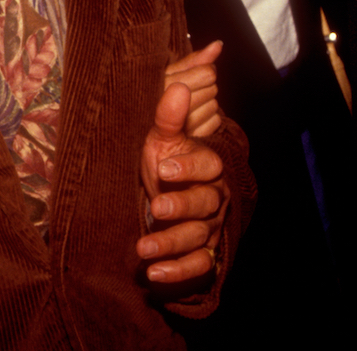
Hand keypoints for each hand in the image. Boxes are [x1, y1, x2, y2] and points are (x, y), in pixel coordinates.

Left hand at [137, 83, 228, 282]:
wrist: (167, 191)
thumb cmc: (165, 160)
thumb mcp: (163, 137)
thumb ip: (169, 114)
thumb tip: (181, 82)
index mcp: (207, 165)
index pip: (207, 165)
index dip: (189, 166)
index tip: (163, 167)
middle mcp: (212, 197)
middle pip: (204, 203)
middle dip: (182, 205)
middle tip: (158, 206)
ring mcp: (208, 227)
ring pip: (197, 237)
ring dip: (171, 243)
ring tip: (144, 249)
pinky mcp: (201, 253)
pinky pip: (196, 266)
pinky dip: (177, 271)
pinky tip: (153, 274)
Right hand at [164, 40, 222, 137]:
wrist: (146, 134)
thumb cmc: (158, 97)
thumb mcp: (170, 73)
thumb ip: (194, 60)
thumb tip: (218, 44)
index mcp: (162, 83)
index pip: (206, 73)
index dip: (203, 72)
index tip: (190, 75)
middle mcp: (167, 103)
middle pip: (211, 88)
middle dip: (203, 88)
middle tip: (187, 93)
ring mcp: (178, 124)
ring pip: (214, 105)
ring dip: (205, 104)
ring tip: (186, 108)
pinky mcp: (189, 138)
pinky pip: (214, 122)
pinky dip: (209, 121)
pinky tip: (192, 121)